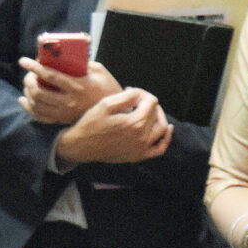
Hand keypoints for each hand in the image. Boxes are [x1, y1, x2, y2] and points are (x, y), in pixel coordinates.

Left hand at [18, 57, 120, 123]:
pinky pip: (39, 116)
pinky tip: (25, 100)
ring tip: (28, 85)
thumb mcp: (100, 71)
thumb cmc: (108, 87)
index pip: (50, 75)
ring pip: (36, 104)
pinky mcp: (63, 120)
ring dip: (27, 93)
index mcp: (79, 86)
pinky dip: (28, 107)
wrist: (116, 111)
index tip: (24, 61)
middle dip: (28, 81)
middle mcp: (70, 101)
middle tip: (28, 74)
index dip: (34, 67)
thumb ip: (83, 63)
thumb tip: (65, 56)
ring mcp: (65, 113)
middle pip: (39, 91)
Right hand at [55, 88, 171, 163]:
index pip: (151, 102)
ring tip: (149, 110)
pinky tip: (167, 129)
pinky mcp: (138, 156)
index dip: (142, 93)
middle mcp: (141, 137)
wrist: (80, 146)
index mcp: (134, 123)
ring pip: (161, 128)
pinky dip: (166, 138)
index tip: (131, 92)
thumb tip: (140, 94)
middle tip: (136, 99)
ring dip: (159, 116)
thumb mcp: (106, 104)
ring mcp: (141, 149)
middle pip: (156, 113)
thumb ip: (127, 97)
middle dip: (148, 103)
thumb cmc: (90, 124)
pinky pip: (159, 149)